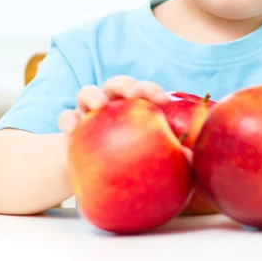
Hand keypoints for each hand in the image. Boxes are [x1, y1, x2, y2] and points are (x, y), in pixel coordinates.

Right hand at [58, 77, 192, 161]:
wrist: (97, 176)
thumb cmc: (133, 160)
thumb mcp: (154, 160)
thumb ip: (174, 157)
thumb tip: (195, 157)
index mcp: (133, 106)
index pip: (143, 91)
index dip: (151, 90)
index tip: (161, 101)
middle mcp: (112, 103)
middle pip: (117, 84)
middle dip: (125, 85)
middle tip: (131, 95)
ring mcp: (89, 113)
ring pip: (87, 93)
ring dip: (93, 95)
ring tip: (99, 105)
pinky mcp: (71, 127)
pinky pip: (66, 118)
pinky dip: (68, 119)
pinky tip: (72, 129)